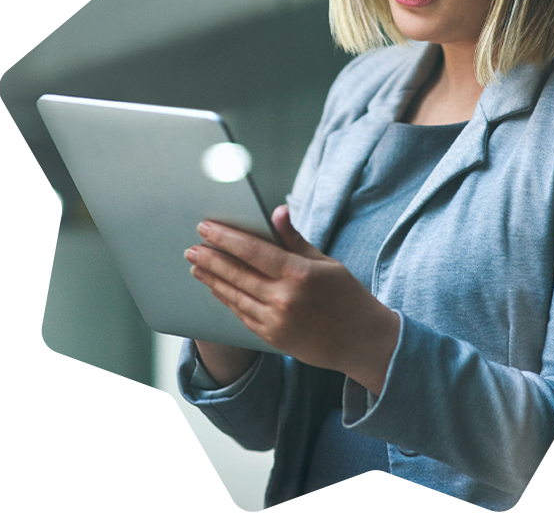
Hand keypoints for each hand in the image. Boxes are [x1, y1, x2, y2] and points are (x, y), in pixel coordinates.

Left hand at [185, 206, 399, 394]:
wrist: (362, 341)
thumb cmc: (347, 295)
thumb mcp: (326, 262)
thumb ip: (295, 239)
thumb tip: (276, 212)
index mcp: (299, 274)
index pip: (253, 251)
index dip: (226, 238)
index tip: (206, 227)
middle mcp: (284, 299)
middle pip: (237, 274)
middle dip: (210, 258)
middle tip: (192, 248)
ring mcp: (276, 321)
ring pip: (234, 296)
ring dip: (212, 279)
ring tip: (196, 266)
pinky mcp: (272, 337)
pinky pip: (242, 315)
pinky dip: (226, 299)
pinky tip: (216, 288)